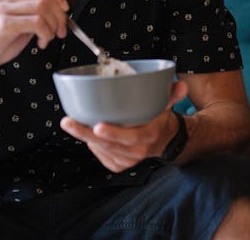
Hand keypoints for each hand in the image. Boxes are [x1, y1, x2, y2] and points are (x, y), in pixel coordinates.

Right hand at [0, 0, 69, 80]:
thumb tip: (58, 14)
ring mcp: (3, 10)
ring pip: (43, 7)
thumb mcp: (18, 25)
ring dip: (53, 26)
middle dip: (60, 16)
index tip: (64, 10)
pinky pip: (37, 22)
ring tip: (47, 39)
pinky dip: (45, 33)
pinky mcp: (3, 24)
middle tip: (60, 32)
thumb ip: (33, 15)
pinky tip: (41, 43)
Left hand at [60, 80, 189, 171]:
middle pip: (108, 144)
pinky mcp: (119, 164)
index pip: (130, 138)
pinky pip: (102, 156)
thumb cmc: (160, 120)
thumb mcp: (167, 106)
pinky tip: (86, 133)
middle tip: (69, 122)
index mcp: (148, 136)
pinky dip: (92, 145)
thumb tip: (180, 85)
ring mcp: (127, 160)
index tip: (98, 126)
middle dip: (85, 133)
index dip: (113, 134)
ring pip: (101, 150)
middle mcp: (137, 151)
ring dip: (84, 137)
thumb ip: (173, 95)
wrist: (165, 141)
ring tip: (70, 123)